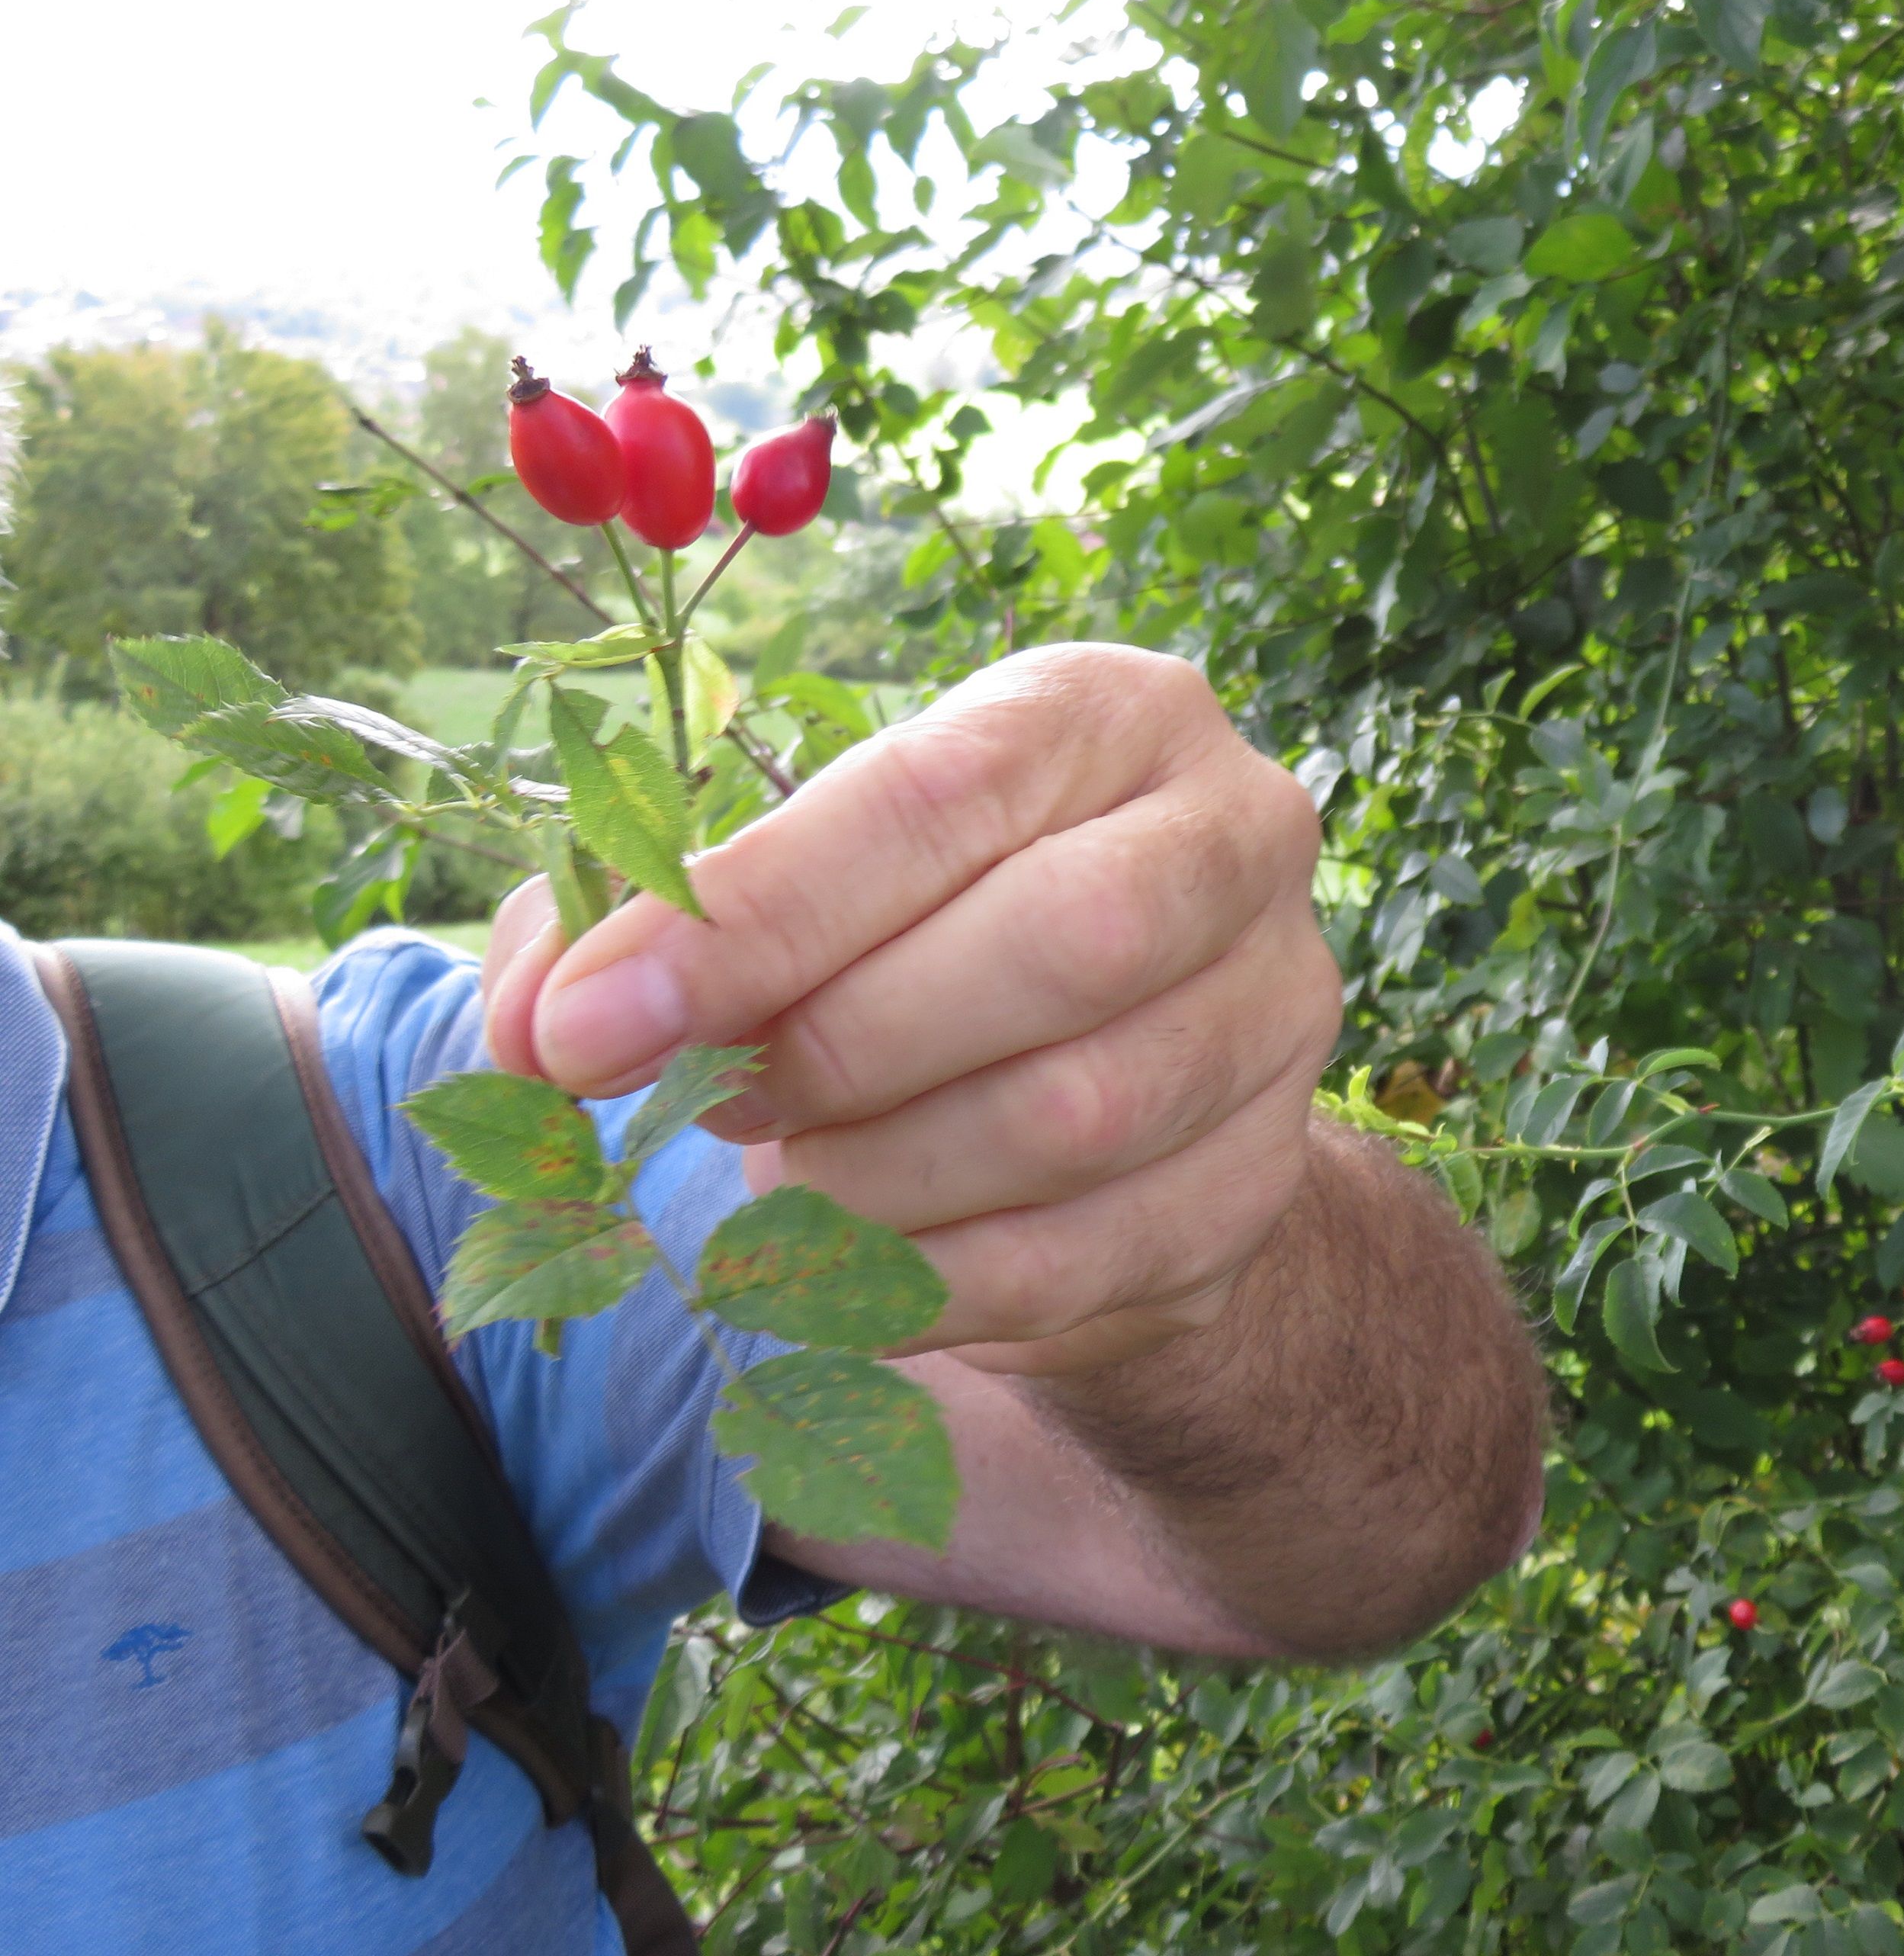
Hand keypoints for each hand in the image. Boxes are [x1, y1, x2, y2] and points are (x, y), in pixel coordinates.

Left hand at [482, 644, 1339, 1376]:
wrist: (1097, 1082)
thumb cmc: (903, 934)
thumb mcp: (771, 879)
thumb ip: (627, 917)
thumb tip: (529, 1034)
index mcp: (1110, 713)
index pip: (945, 793)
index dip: (759, 915)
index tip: (587, 1026)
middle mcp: (1239, 836)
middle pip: (1065, 940)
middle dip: (840, 1043)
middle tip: (696, 1103)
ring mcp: (1277, 1013)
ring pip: (1079, 1115)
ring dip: (875, 1176)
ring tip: (777, 1181)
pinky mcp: (1264, 1178)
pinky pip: (1085, 1258)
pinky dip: (925, 1287)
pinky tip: (843, 1273)